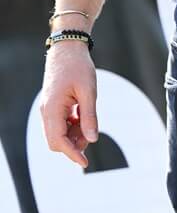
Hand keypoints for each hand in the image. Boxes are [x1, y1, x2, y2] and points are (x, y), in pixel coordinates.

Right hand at [40, 42, 98, 167]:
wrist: (68, 49)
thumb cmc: (79, 67)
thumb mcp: (89, 91)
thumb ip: (89, 116)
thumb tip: (93, 140)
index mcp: (52, 110)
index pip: (58, 141)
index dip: (72, 154)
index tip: (85, 163)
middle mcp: (46, 112)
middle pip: (56, 141)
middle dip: (73, 144)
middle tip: (92, 135)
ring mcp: (48, 109)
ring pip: (59, 133)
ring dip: (74, 134)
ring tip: (89, 123)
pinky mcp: (53, 106)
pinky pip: (61, 123)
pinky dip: (73, 125)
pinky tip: (83, 116)